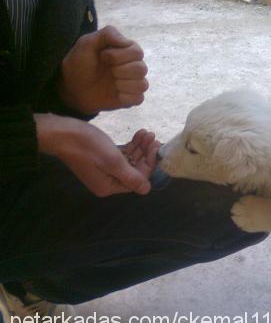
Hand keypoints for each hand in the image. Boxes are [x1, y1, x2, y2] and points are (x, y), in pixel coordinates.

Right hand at [35, 114, 159, 196]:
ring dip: (140, 147)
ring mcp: (105, 170)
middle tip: (154, 137)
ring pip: (129, 159)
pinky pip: (121, 154)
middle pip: (134, 169)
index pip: (137, 179)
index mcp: (110, 186)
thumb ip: (131, 177)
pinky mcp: (102, 158)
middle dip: (146, 153)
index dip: (149, 164)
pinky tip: (139, 134)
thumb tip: (147, 190)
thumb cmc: (89, 147)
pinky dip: (131, 145)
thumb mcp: (113, 162)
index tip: (156, 147)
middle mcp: (108, 181)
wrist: (62, 133)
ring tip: (147, 132)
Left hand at [60, 26, 148, 113]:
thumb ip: (107, 34)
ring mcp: (132, 83)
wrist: (72, 87)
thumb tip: (127, 42)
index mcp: (126, 51)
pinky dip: (126, 97)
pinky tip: (115, 94)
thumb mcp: (87, 43)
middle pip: (142, 69)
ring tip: (112, 84)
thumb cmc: (79, 64)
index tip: (102, 57)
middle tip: (108, 72)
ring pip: (143, 85)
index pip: (137, 52)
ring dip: (124, 84)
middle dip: (121, 71)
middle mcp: (133, 66)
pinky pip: (139, 99)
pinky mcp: (130, 98)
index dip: (119, 56)